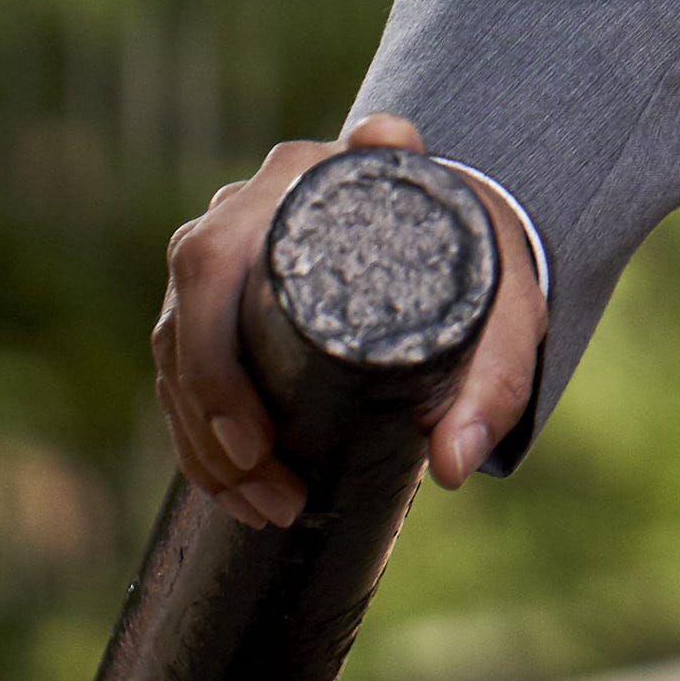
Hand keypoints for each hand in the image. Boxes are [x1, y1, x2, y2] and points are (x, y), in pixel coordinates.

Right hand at [150, 112, 549, 527]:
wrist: (456, 242)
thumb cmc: (477, 266)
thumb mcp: (504, 311)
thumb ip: (495, 382)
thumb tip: (453, 465)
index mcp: (327, 176)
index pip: (254, 222)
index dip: (236, 313)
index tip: (259, 421)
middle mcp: (259, 199)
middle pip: (198, 284)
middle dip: (211, 394)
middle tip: (261, 469)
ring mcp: (226, 246)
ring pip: (176, 336)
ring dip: (201, 434)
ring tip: (262, 504)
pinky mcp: (213, 298)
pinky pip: (176, 362)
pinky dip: (196, 435)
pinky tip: (229, 492)